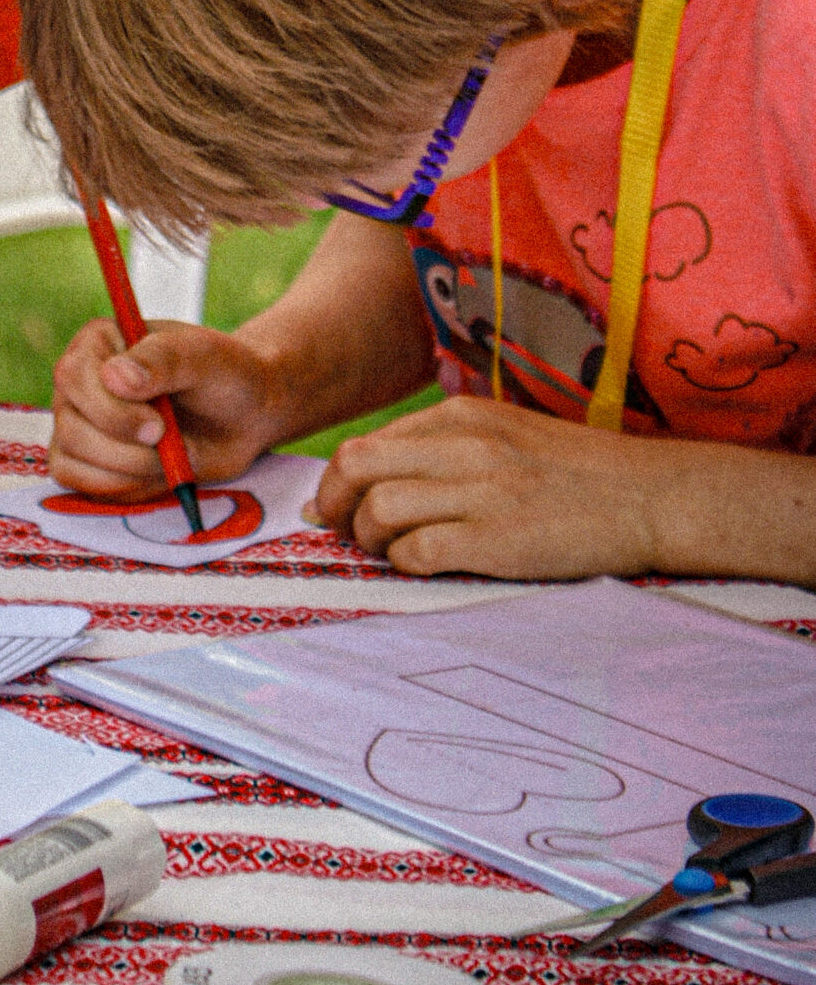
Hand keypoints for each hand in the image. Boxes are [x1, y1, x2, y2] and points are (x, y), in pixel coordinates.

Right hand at [49, 318, 287, 497]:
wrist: (242, 415)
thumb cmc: (224, 376)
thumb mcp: (203, 357)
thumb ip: (162, 360)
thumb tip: (113, 377)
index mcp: (98, 343)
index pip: (74, 378)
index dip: (112, 412)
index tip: (160, 426)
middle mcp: (79, 383)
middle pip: (71, 428)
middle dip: (125, 450)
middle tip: (171, 443)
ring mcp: (78, 423)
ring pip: (71, 462)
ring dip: (128, 472)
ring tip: (170, 457)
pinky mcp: (87, 461)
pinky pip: (80, 485)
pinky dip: (120, 488)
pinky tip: (155, 472)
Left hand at [313, 394, 662, 577]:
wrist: (651, 497)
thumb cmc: (577, 473)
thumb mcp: (506, 435)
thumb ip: (444, 448)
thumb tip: (374, 479)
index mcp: (462, 417)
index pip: (367, 444)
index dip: (336, 483)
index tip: (333, 509)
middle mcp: (464, 446)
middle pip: (355, 467)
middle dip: (332, 506)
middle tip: (340, 534)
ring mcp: (481, 491)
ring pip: (378, 509)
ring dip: (368, 541)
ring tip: (387, 554)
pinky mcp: (498, 539)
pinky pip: (419, 551)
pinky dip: (405, 564)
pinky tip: (423, 567)